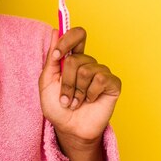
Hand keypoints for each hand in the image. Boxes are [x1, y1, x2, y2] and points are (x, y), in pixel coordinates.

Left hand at [39, 27, 121, 146]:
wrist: (69, 129)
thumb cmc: (57, 107)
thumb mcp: (47, 81)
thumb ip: (51, 57)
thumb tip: (55, 31)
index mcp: (72, 59)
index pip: (76, 35)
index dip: (67, 40)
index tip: (57, 56)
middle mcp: (88, 63)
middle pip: (76, 57)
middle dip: (66, 81)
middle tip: (65, 97)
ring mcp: (101, 72)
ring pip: (86, 70)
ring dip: (76, 91)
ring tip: (76, 102)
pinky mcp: (113, 84)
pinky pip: (101, 79)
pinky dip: (90, 93)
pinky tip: (90, 101)